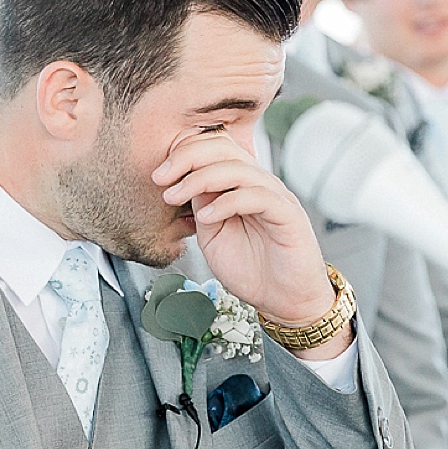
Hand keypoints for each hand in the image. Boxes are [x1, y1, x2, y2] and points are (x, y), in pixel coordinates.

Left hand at [153, 132, 346, 353]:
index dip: (185, 152)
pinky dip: (227, 202)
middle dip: (187, 157)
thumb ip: (201, 205)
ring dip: (200, 179)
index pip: (215, 148)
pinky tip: (206, 216)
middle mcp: (259, 183)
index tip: (159, 174)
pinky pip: (257, 196)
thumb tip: (182, 180)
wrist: (284, 300)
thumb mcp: (212, 234)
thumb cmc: (250, 268)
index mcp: (241, 183)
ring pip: (238, 168)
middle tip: (161, 178)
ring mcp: (276, 197)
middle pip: (224, 148)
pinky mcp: (288, 215)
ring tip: (175, 197)